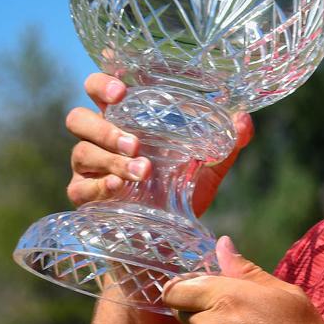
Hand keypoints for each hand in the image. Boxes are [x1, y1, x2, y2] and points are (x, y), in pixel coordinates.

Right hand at [64, 72, 253, 214]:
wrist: (163, 239)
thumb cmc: (177, 191)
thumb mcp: (207, 168)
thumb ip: (226, 145)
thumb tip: (244, 119)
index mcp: (123, 121)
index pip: (99, 90)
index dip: (102, 83)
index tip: (121, 89)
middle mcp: (99, 140)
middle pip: (78, 119)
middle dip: (104, 126)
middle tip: (135, 141)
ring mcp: (87, 168)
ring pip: (82, 152)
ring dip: (111, 158)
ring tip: (142, 169)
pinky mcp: (83, 196)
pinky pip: (80, 187)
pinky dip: (100, 186)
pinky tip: (119, 187)